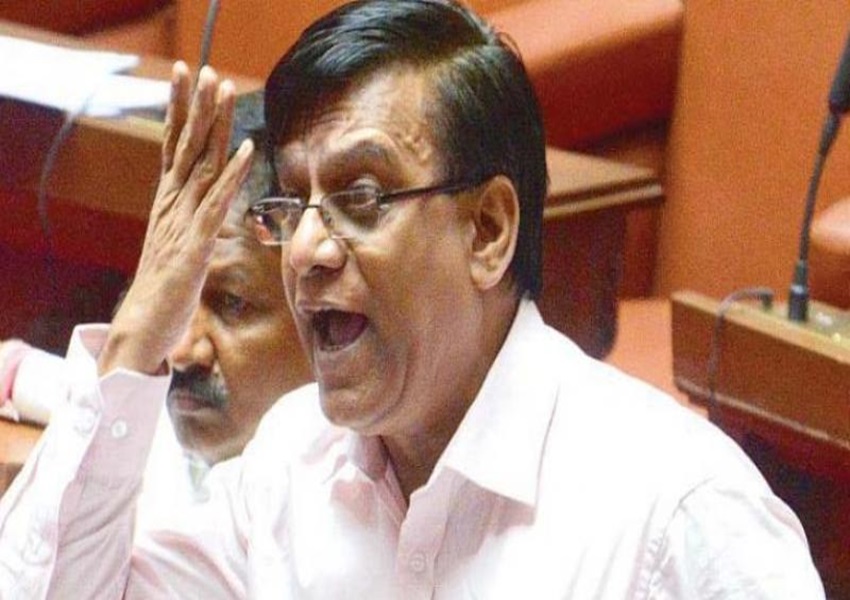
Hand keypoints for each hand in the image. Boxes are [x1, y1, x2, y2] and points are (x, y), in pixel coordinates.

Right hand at [97, 63, 253, 375]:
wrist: (144, 326)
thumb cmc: (164, 290)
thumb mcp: (179, 248)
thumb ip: (191, 224)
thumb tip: (205, 213)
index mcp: (168, 204)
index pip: (173, 148)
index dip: (180, 112)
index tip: (186, 79)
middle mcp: (172, 205)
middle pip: (184, 146)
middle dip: (195, 106)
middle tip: (202, 67)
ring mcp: (182, 221)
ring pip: (200, 163)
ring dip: (214, 126)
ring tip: (223, 89)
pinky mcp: (195, 242)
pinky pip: (216, 201)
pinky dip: (231, 174)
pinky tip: (246, 149)